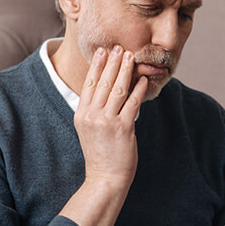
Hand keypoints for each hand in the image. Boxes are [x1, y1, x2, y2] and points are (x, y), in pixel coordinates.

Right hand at [59, 46, 147, 225]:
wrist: (105, 178)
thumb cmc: (101, 155)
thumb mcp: (90, 130)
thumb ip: (95, 111)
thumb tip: (108, 91)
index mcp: (81, 114)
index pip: (90, 84)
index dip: (97, 66)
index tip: (103, 51)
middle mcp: (92, 116)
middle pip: (103, 82)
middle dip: (112, 62)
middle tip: (119, 47)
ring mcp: (107, 122)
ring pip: (118, 89)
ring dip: (125, 70)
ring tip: (131, 57)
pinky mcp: (122, 128)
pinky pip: (132, 103)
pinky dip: (138, 89)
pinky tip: (143, 80)